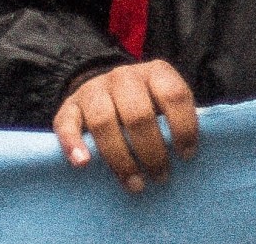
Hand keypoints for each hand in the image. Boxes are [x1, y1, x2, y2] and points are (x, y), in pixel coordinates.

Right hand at [53, 60, 198, 193]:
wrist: (102, 89)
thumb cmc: (143, 102)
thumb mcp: (163, 100)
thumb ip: (173, 117)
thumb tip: (187, 151)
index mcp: (156, 72)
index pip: (174, 95)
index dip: (183, 126)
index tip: (187, 155)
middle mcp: (124, 76)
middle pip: (138, 114)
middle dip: (152, 151)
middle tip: (161, 176)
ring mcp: (94, 90)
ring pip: (104, 122)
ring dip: (121, 159)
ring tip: (135, 183)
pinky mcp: (68, 107)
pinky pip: (67, 126)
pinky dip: (74, 145)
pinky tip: (83, 164)